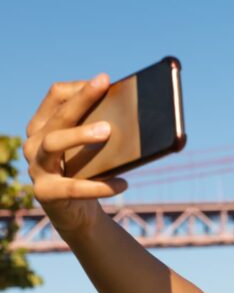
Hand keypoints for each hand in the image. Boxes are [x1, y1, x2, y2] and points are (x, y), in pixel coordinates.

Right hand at [23, 75, 127, 234]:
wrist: (77, 211)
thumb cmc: (89, 170)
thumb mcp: (94, 147)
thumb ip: (104, 127)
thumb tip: (139, 113)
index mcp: (45, 125)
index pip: (56, 95)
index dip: (80, 86)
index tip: (105, 81)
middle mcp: (34, 143)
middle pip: (58, 115)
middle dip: (82, 99)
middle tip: (105, 87)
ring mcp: (36, 168)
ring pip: (52, 143)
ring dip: (79, 135)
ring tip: (108, 131)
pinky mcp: (45, 193)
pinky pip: (71, 188)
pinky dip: (99, 186)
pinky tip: (124, 184)